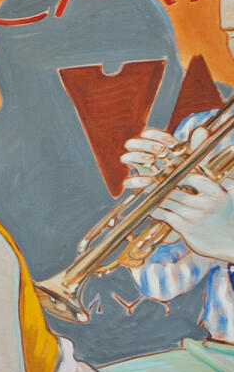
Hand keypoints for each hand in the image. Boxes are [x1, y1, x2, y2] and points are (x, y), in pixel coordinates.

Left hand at [121, 130, 233, 263]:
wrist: (229, 240)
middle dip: (161, 181)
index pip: (193, 176)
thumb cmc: (224, 209)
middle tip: (146, 172)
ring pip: (166, 200)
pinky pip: (164, 214)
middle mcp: (206, 204)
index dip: (178, 171)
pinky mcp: (185, 229)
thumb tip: (200, 130)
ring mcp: (194, 217)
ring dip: (155, 193)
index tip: (166, 164)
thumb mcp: (222, 186)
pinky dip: (156, 208)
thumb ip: (208, 161)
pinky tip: (152, 203)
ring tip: (146, 186)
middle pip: (175, 187)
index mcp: (217, 192)